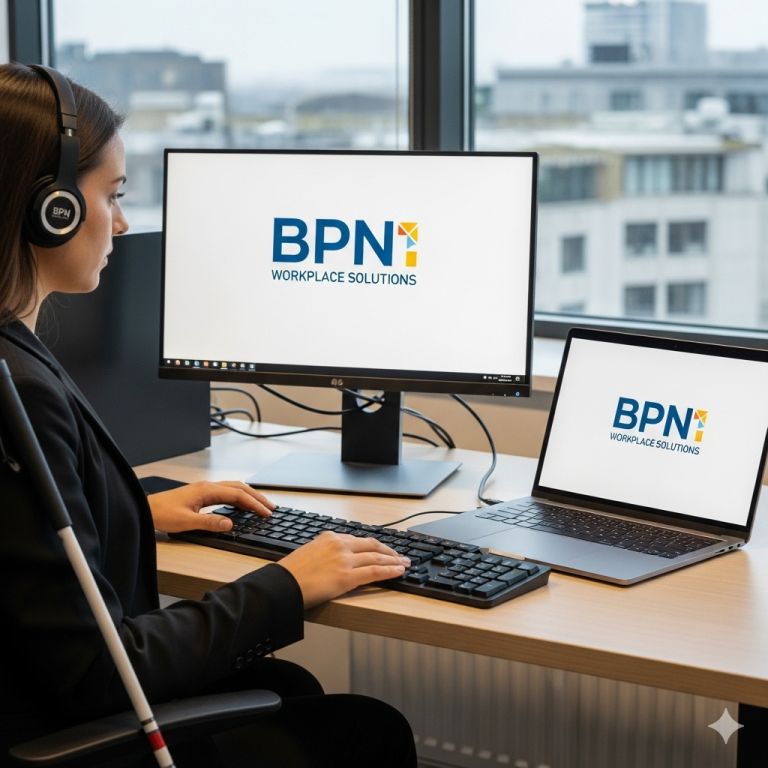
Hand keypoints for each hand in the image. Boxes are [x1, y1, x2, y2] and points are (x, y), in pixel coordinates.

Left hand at [147, 481, 274, 533]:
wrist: (146, 509)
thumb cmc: (162, 513)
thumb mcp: (186, 522)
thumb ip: (210, 523)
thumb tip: (230, 524)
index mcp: (207, 490)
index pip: (238, 495)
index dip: (254, 504)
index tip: (266, 513)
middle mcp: (208, 487)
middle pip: (240, 488)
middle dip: (257, 497)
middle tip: (270, 508)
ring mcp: (205, 489)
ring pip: (234, 488)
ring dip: (249, 496)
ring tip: (261, 505)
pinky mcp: (202, 494)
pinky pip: (227, 493)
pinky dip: (239, 498)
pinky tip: (242, 505)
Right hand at [278, 532, 409, 608]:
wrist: (281, 585)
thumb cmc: (290, 574)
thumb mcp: (307, 553)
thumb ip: (324, 553)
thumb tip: (333, 560)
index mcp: (329, 537)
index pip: (359, 540)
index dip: (375, 545)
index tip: (383, 549)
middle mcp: (339, 545)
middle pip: (372, 546)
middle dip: (389, 551)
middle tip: (400, 556)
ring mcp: (345, 560)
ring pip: (377, 558)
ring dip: (394, 561)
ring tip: (404, 564)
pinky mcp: (347, 577)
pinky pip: (375, 572)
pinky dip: (389, 571)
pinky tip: (398, 572)